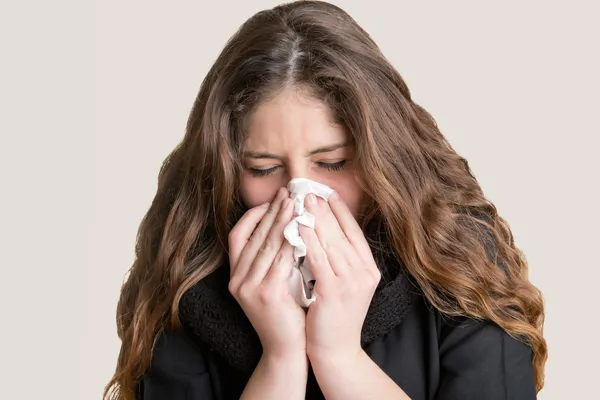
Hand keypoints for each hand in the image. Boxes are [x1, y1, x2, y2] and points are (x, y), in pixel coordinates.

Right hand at [228, 187, 306, 359]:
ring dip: (282, 221)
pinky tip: (302, 229)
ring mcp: (249, 288)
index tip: (273, 199)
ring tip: (296, 204)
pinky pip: (280, 261)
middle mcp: (237, 280)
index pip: (237, 235)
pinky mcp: (266, 295)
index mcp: (235, 275)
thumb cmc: (284, 314)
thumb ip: (270, 259)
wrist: (286, 349)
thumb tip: (284, 223)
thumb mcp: (271, 283)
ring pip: (266, 244)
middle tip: (288, 192)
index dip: (254, 214)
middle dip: (271, 211)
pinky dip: (291, 242)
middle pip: (253, 235)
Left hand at [299, 191, 380, 362]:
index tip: (328, 194)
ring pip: (331, 242)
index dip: (341, 212)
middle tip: (310, 190)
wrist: (336, 351)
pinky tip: (299, 226)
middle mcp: (365, 273)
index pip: (355, 233)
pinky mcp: (335, 291)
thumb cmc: (335, 317)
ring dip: (316, 218)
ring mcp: (352, 282)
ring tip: (302, 200)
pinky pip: (319, 258)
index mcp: (369, 270)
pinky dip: (309, 240)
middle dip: (325, 209)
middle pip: (343, 233)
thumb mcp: (346, 285)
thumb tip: (326, 231)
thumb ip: (341, 261)